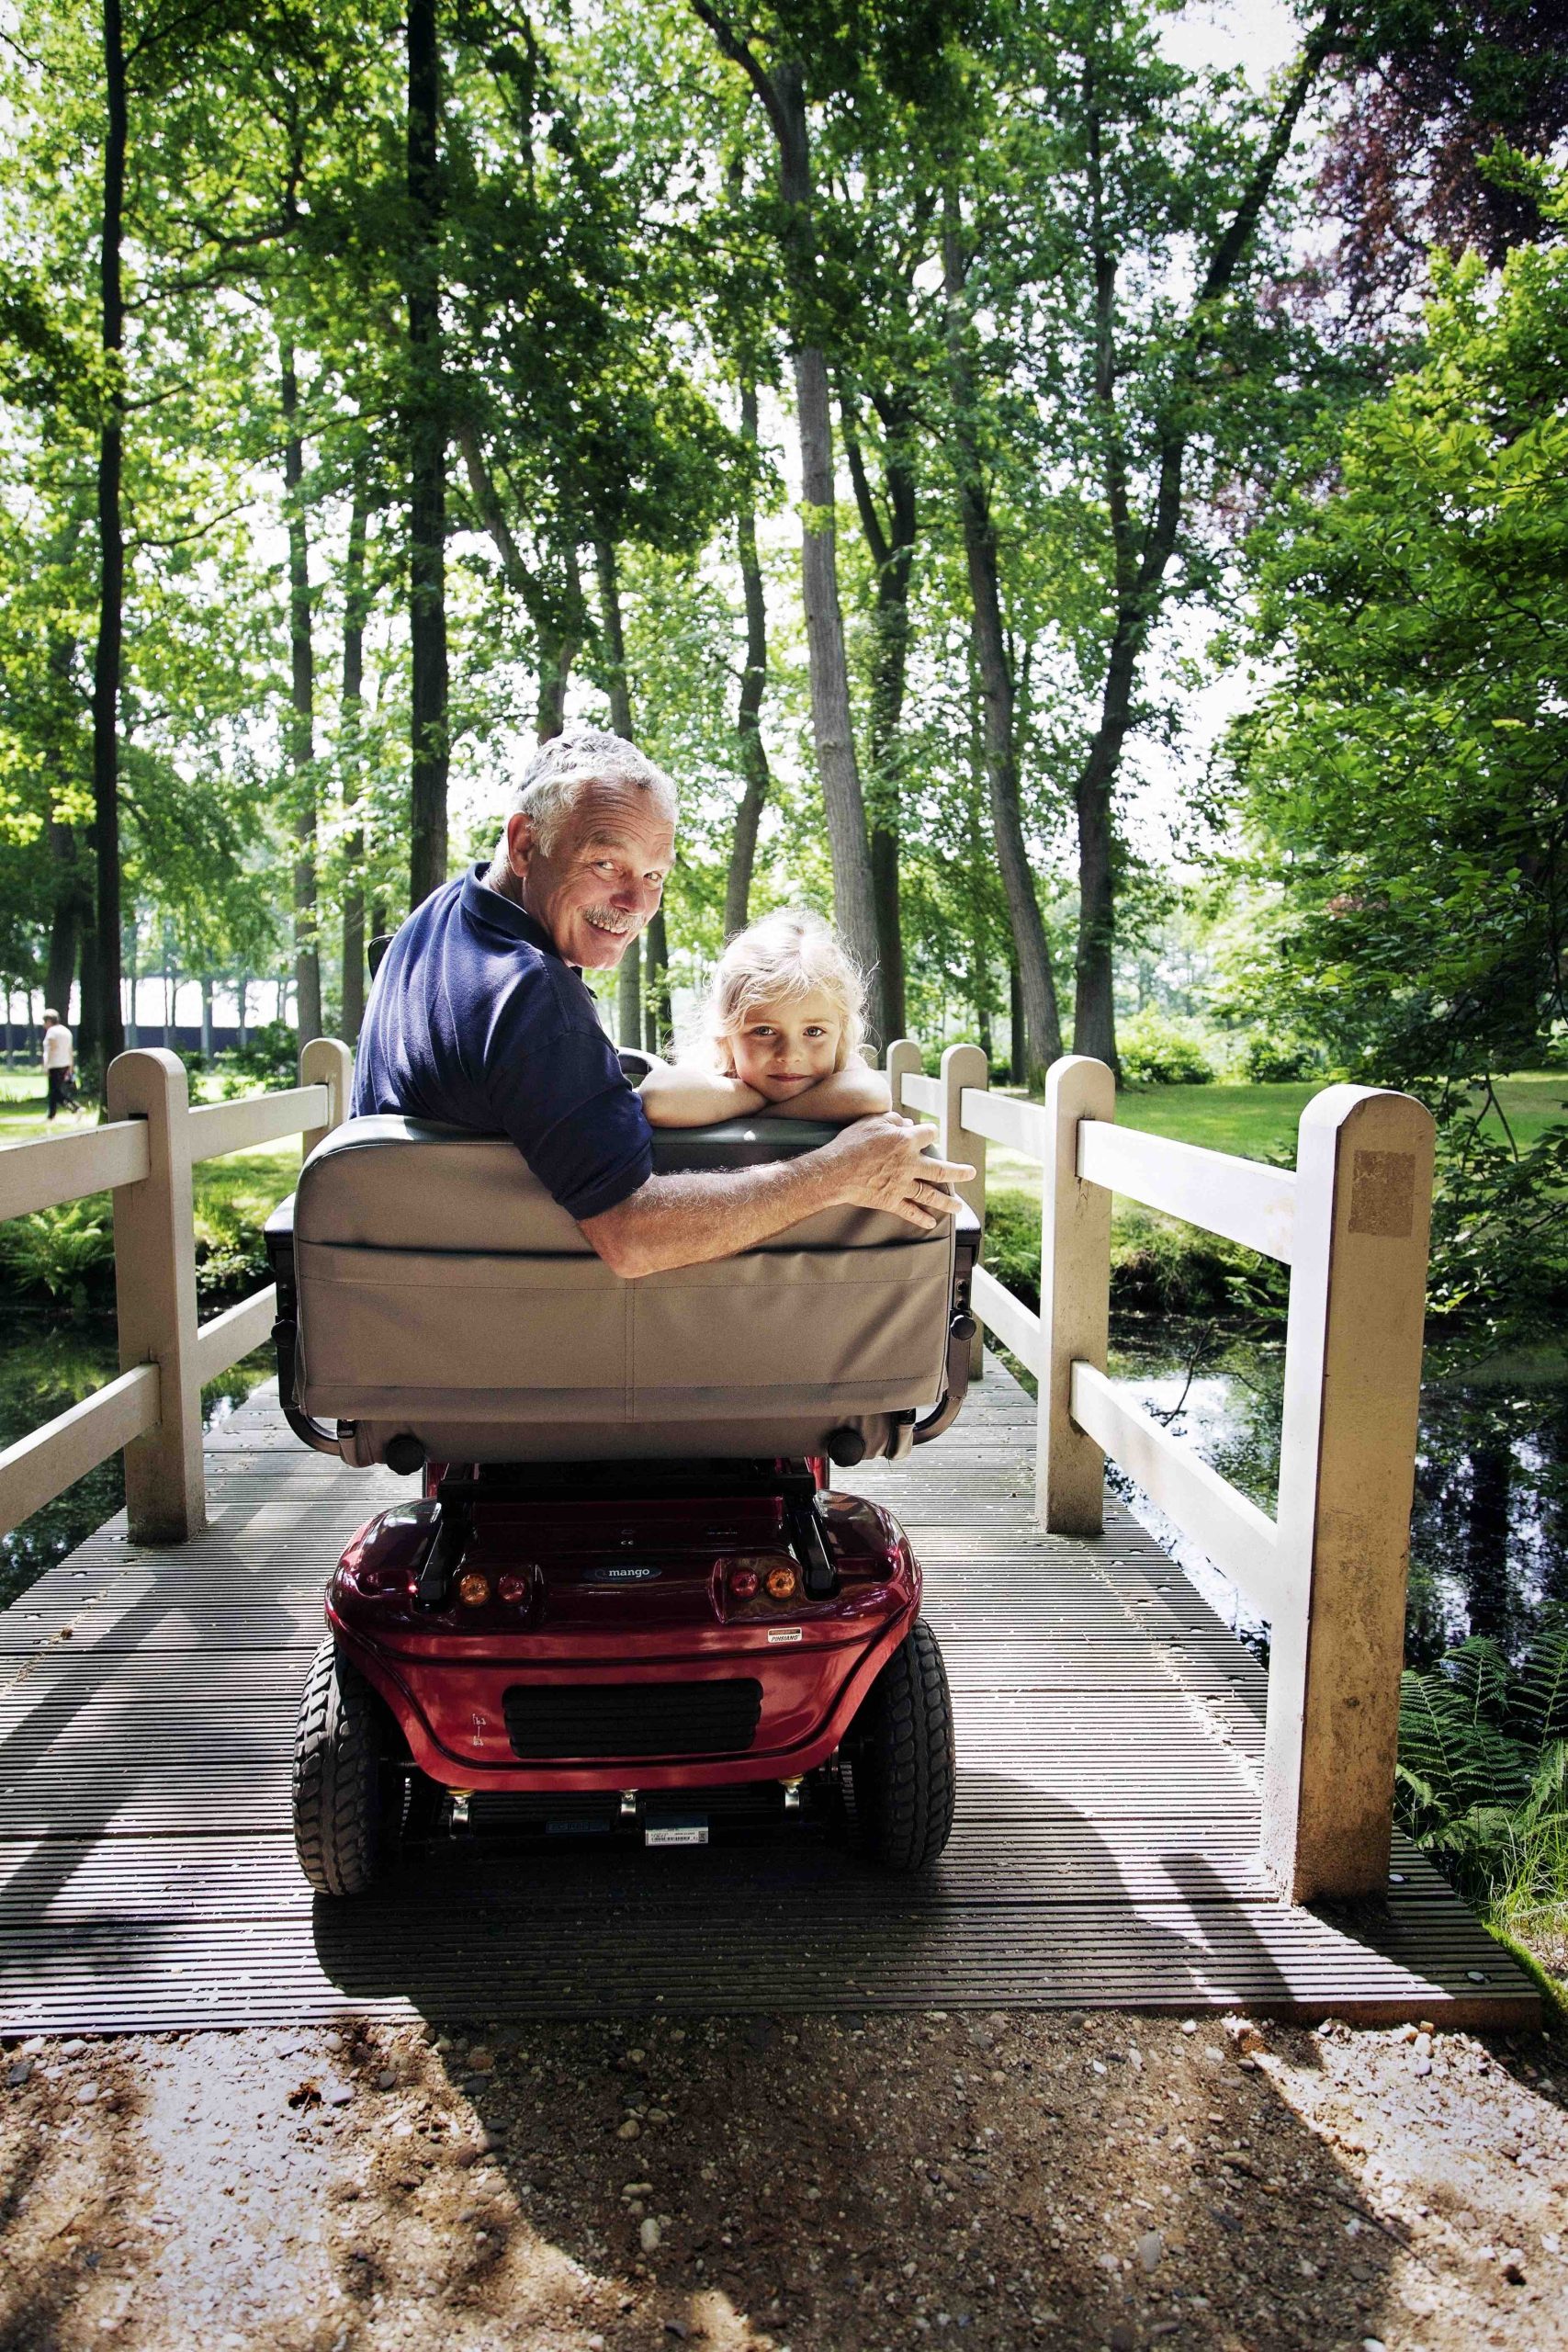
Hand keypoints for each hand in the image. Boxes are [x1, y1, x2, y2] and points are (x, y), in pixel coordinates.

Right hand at [817, 1113, 974, 1229]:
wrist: (835, 1172)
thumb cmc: (851, 1143)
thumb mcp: (872, 1121)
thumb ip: (893, 1119)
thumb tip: (907, 1123)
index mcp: (906, 1141)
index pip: (928, 1134)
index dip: (930, 1132)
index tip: (930, 1134)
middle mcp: (909, 1164)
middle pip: (941, 1169)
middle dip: (959, 1172)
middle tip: (971, 1173)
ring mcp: (902, 1185)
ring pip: (930, 1194)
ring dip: (947, 1201)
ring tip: (959, 1207)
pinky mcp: (891, 1201)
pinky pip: (909, 1212)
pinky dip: (920, 1218)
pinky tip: (930, 1224)